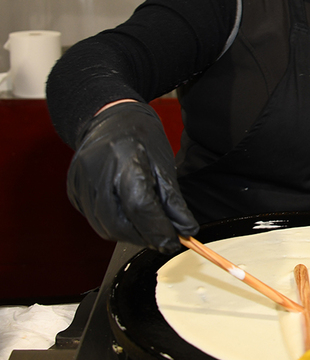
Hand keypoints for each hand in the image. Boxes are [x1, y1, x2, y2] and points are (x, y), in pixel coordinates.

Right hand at [67, 101, 198, 252]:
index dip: (159, 230)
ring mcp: (81, 184)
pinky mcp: (74, 192)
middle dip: (145, 237)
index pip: (141, 207)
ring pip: (106, 228)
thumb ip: (173, 199)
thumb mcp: (164, 162)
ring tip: (149, 226)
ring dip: (131, 234)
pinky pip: (95, 220)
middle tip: (164, 237)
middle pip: (120, 224)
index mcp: (124, 162)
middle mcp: (97, 174)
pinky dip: (116, 225)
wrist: (108, 117)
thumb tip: (185, 229)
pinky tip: (129, 215)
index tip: (174, 242)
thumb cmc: (139, 135)